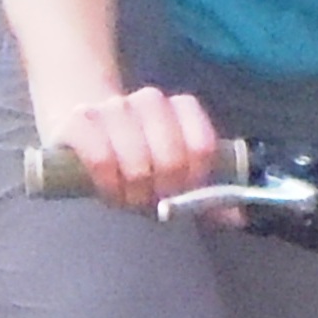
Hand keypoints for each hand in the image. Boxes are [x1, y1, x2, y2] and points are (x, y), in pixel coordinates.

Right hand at [42, 83, 219, 210]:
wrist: (82, 131)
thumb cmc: (135, 159)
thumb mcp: (173, 176)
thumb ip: (205, 196)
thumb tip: (237, 217)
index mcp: (179, 108)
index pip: (202, 144)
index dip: (196, 178)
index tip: (184, 192)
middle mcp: (149, 100)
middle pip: (171, 155)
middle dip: (164, 188)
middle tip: (153, 198)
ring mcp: (113, 107)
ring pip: (136, 158)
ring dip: (135, 190)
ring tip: (129, 197)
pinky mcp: (80, 120)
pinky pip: (100, 157)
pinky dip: (108, 182)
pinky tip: (109, 191)